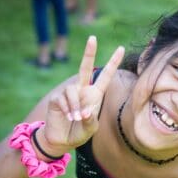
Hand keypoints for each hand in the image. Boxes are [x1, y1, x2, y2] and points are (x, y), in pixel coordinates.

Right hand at [40, 36, 124, 155]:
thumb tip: (85, 112)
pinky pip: (63, 98)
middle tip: (93, 38)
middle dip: (89, 52)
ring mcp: (69, 93)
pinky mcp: (57, 98)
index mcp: (94, 94)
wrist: (61, 140)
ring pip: (73, 90)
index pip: (105, 76)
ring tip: (76, 118)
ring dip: (76, 105)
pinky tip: (68, 116)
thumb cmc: (79, 132)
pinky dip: (67, 109)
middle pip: (85, 67)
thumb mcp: (90, 129)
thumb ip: (90, 120)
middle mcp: (82, 89)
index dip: (113, 62)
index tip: (121, 48)